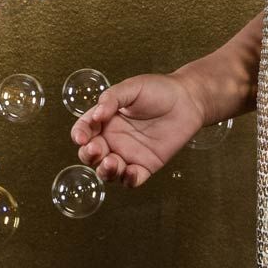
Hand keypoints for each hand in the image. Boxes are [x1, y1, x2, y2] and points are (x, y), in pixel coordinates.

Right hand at [69, 73, 205, 186]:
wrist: (188, 100)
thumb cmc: (159, 90)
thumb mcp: (132, 87)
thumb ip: (111, 98)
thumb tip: (96, 115)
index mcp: (105, 120)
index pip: (84, 130)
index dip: (79, 135)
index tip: (81, 138)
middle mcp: (113, 139)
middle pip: (91, 155)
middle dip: (89, 155)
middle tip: (96, 149)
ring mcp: (128, 154)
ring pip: (108, 171)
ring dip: (105, 171)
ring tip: (111, 163)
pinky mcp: (145, 166)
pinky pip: (132, 180)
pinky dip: (128, 180)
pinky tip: (131, 172)